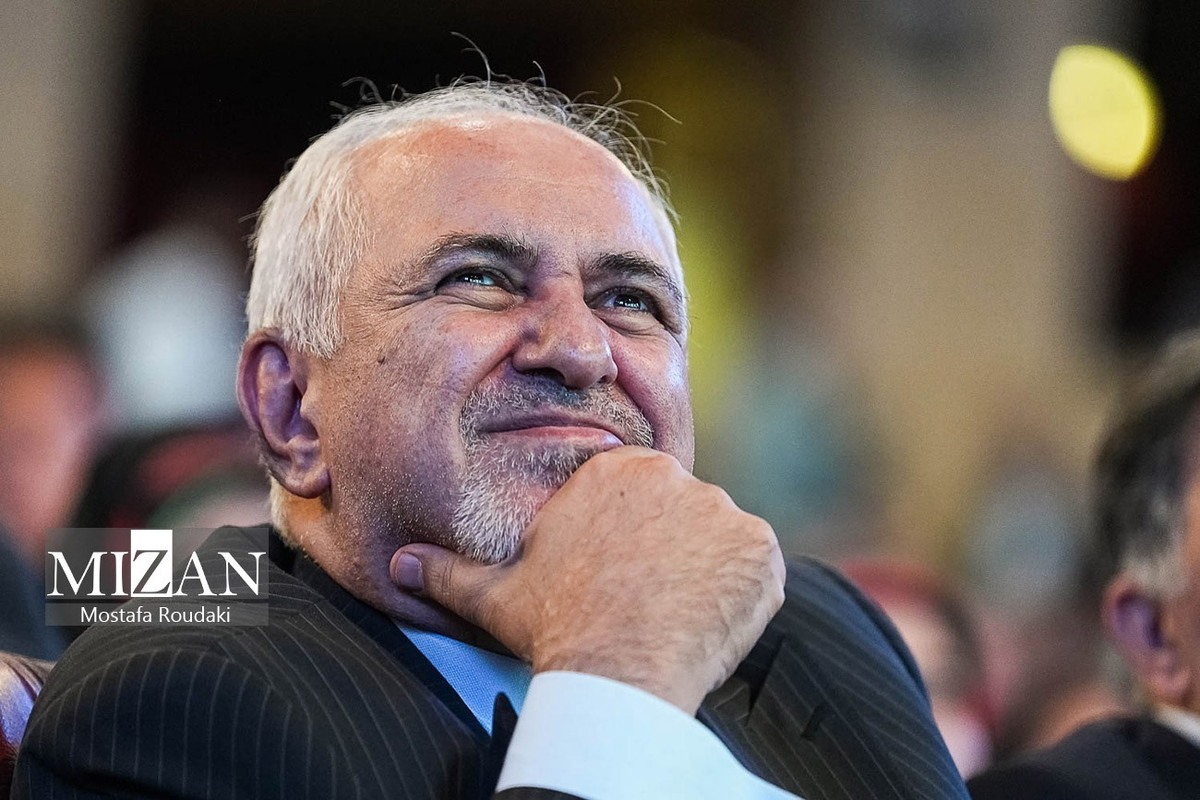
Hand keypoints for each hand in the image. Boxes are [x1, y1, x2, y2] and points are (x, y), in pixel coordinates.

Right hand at [389, 446, 785, 713]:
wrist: (616, 671)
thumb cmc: (556, 628)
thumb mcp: (496, 595)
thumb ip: (448, 572)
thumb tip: (397, 566)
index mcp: (617, 472)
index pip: (640, 500)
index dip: (632, 544)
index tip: (622, 580)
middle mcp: (675, 477)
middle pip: (683, 517)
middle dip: (671, 556)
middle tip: (649, 604)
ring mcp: (724, 511)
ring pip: (721, 542)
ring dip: (708, 575)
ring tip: (675, 618)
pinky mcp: (760, 551)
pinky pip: (758, 570)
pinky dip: (743, 595)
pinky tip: (708, 623)